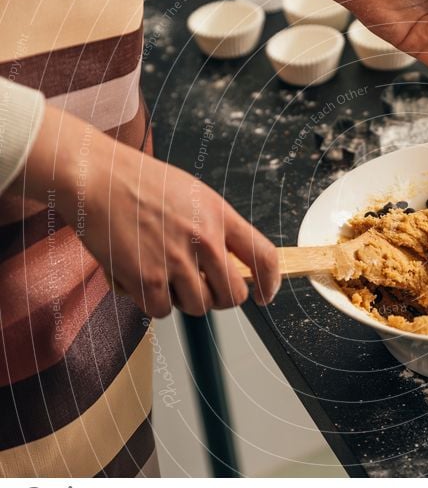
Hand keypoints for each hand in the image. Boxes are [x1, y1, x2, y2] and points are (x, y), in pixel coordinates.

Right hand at [13, 106, 280, 316]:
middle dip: (220, 297)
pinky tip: (141, 277)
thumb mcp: (194, 194)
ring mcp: (176, 261)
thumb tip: (232, 261)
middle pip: (233, 295)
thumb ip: (217, 227)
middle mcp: (204, 240)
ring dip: (183, 299)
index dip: (269, 283)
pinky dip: (152, 301)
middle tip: (202, 287)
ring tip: (164, 274)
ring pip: (199, 306)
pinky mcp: (148, 278)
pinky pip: (162, 310)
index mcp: (220, 216)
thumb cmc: (142, 183)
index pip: (264, 257)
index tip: (264, 294)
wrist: (97, 177)